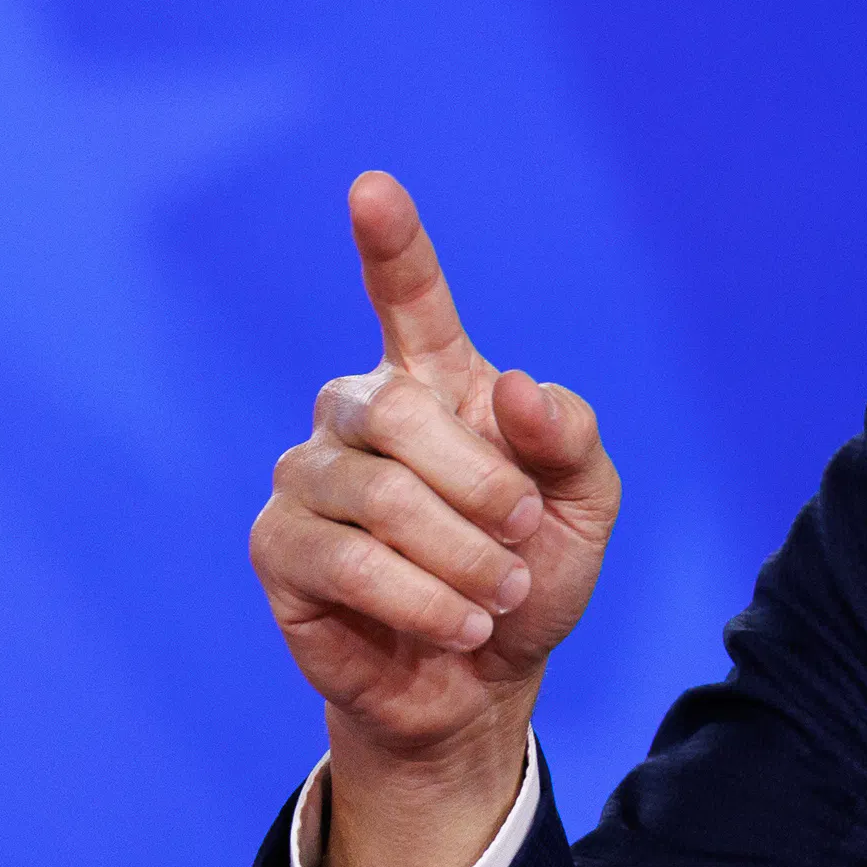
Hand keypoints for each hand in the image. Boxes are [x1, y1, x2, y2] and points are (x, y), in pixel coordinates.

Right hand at [247, 173, 618, 866]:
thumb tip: (511, 388)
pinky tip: (458, 625)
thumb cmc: (531, 575)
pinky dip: (420, 597)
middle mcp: (357, 413)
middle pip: (396, 410)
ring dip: (460, 554)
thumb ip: (570, 438)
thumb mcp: (587, 507)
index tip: (373, 188)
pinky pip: (344, 560)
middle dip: (479, 483)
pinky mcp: (279, 549)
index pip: (406, 297)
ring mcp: (307, 478)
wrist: (485, 678)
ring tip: (497, 595)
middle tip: (525, 536)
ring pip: (374, 491)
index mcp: (434, 383)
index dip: (392, 244)